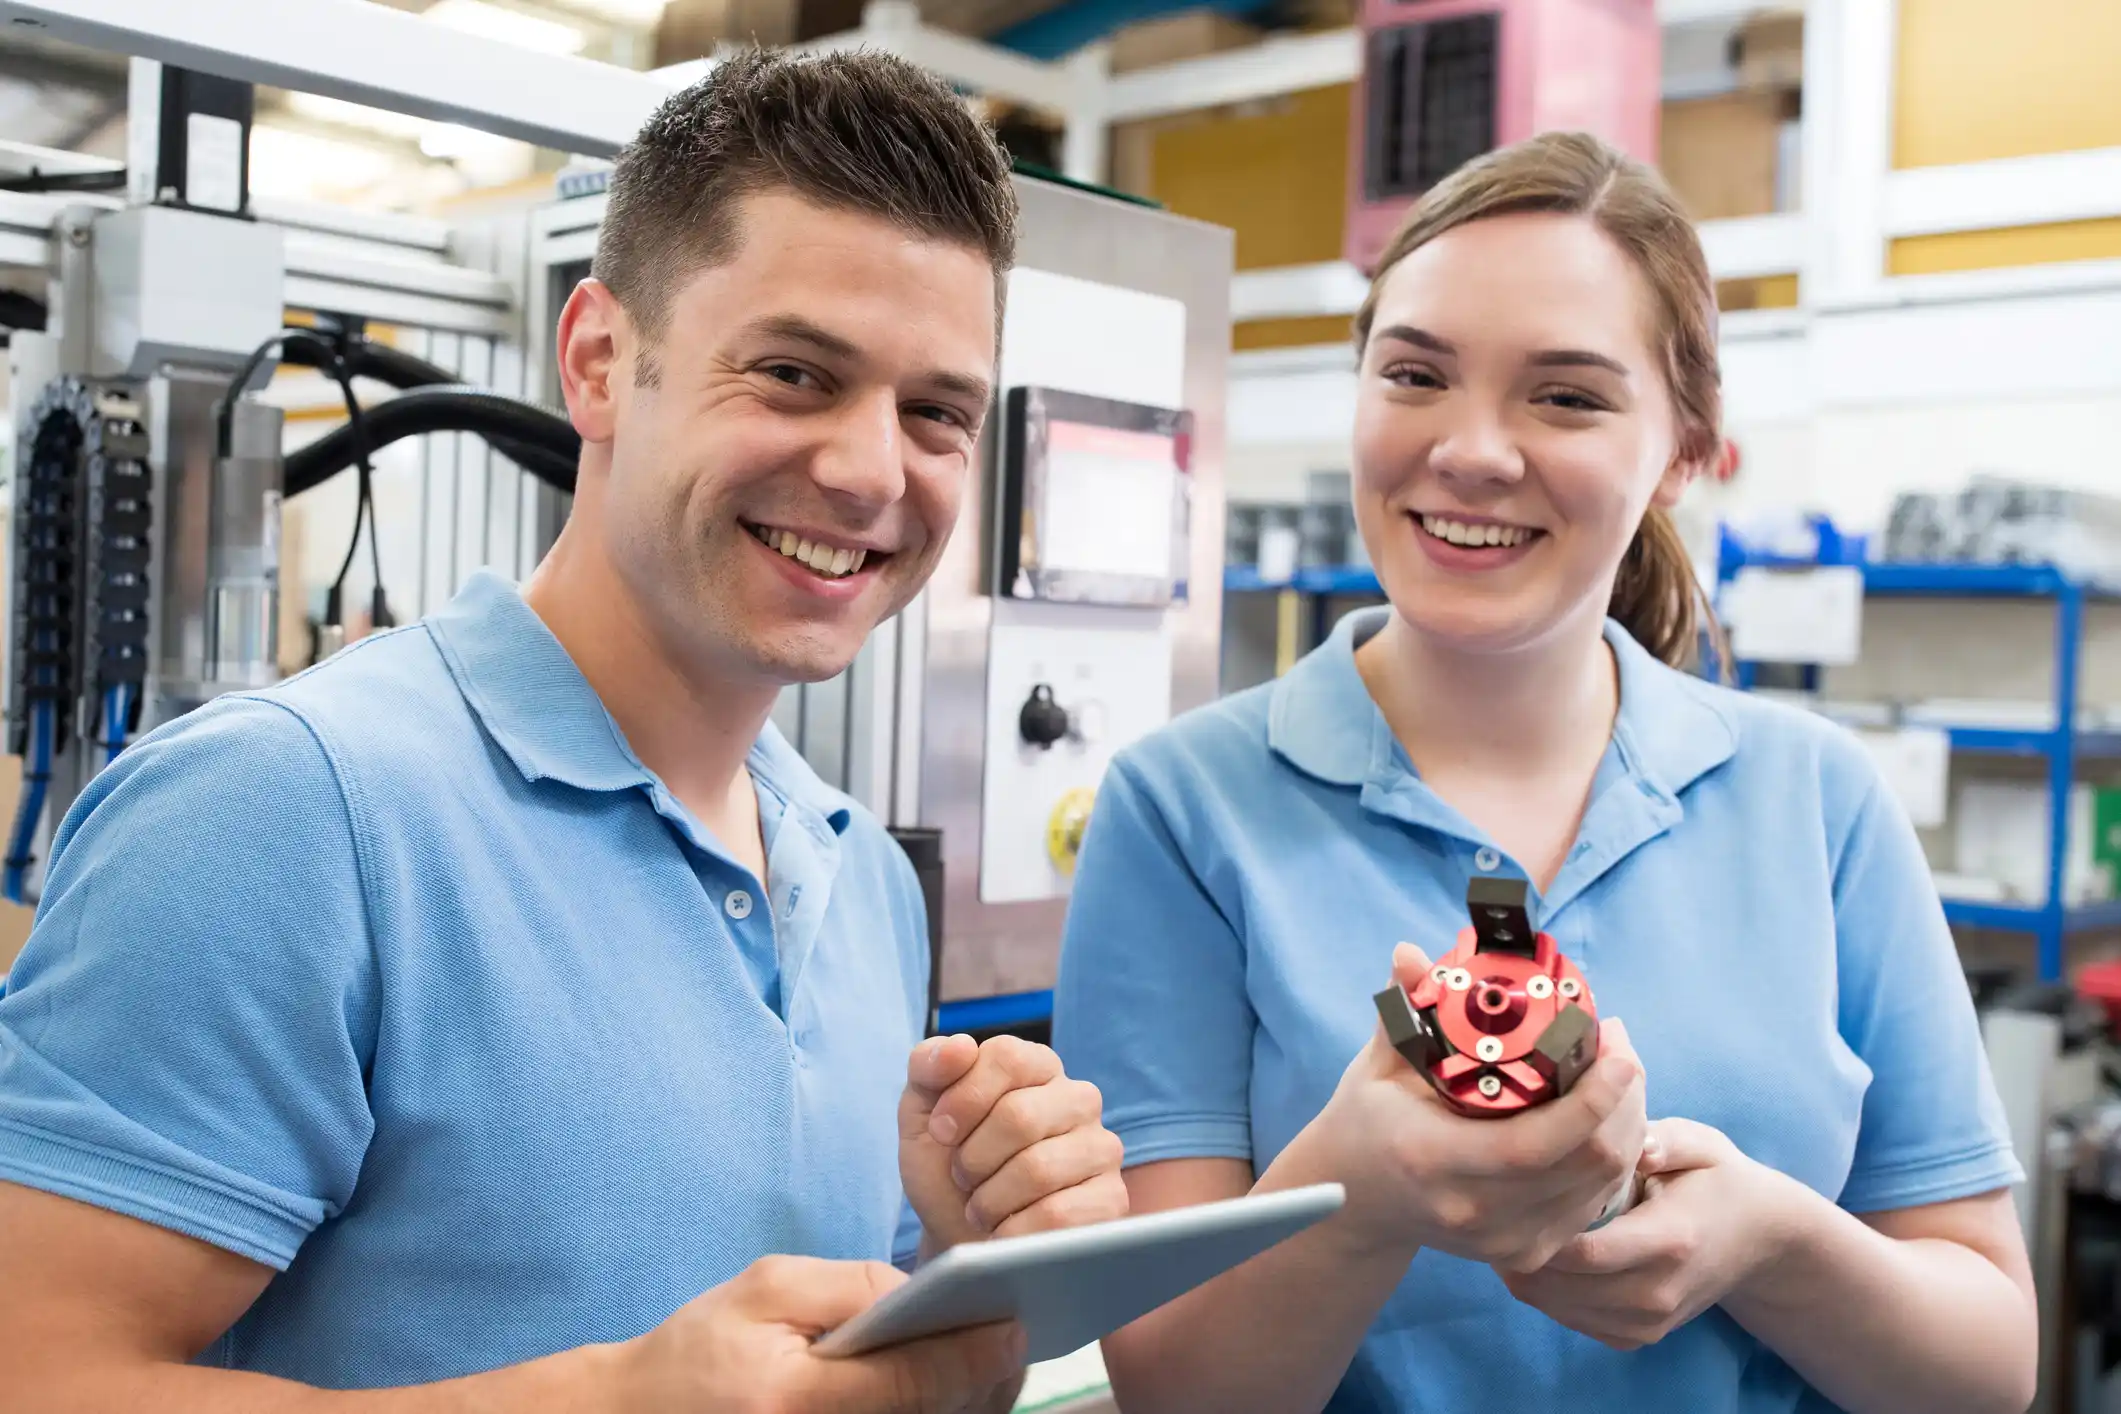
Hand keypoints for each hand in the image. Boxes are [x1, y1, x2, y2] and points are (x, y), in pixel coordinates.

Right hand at [619, 1254, 1026, 1412]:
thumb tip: (923, 1292)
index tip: (1016, 1326)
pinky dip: (939, 1412)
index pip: (913, 1380)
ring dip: (971, 1402)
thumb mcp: (766, 1288)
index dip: (974, 1354)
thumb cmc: (702, 1347)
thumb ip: (849, 1285)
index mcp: (799, 1396)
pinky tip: (957, 1387)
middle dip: (986, 1381)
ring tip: (998, 1364)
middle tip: (1020, 1341)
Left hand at [900, 1033, 1128, 1251]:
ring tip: (982, 1208)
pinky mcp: (1111, 1199)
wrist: (961, 1237)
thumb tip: (959, 1047)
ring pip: (1037, 1170)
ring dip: (989, 1200)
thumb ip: (929, 1067)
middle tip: (962, 1177)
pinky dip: (1014, 1231)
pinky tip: (1007, 1231)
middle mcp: (1078, 1099)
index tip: (941, 1133)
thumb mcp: (922, 1114)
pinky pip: (1058, 1215)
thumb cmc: (946, 1169)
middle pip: (1019, 1116)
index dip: (963, 1099)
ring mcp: (1101, 1148)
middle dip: (972, 1158)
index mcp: (1037, 1066)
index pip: (1007, 1057)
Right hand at [1301, 942, 1647, 1272]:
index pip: (1534, 1144)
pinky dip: (1611, 1159)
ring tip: (1619, 1074)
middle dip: (1622, 1101)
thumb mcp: (1378, 1064)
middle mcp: (1473, 1211)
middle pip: (1586, 1165)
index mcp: (1432, 1159)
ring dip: (1625, 1126)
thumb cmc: (1369, 1120)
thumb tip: (1409, 953)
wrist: (1357, 1202)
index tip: (1615, 1049)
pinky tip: (1607, 1119)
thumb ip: (1402, 1010)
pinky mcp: (1525, 1253)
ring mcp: (1503, 1241)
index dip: (1590, 1100)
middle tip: (1619, 1047)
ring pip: (1601, 1186)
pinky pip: (1593, 1205)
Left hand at [1499, 1117, 1798, 1349]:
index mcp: (1670, 1241)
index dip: (1535, 1227)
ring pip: (1556, 1307)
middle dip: (1517, 1247)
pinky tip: (1533, 1252)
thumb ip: (1663, 1140)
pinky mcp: (1638, 1336)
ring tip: (1504, 1223)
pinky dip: (1544, 1291)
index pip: (1584, 1251)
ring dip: (1522, 1271)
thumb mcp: (1701, 1144)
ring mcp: (1649, 1322)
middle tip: (1489, 1206)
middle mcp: (1658, 1292)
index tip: (1506, 1191)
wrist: (1760, 1240)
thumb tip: (1629, 1142)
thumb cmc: (1718, 1180)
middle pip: (1560, 1285)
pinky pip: (1570, 1321)